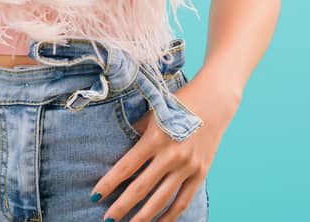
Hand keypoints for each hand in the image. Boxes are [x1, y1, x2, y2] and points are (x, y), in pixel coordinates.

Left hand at [94, 79, 234, 220]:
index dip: (108, 183)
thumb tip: (119, 154)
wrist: (214, 100)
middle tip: (107, 219)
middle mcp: (171, 154)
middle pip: (141, 188)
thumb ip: (136, 134)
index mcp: (155, 138)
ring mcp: (188, 166)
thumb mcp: (153, 114)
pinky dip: (170, 215)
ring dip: (143, 216)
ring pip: (161, 199)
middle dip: (121, 206)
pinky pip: (183, 200)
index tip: (95, 195)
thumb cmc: (178, 104)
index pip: (126, 166)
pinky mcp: (200, 173)